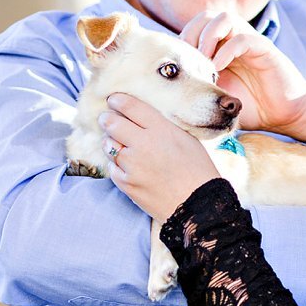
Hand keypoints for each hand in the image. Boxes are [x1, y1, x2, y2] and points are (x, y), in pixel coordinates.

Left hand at [100, 93, 219, 218]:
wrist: (199, 205)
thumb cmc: (198, 170)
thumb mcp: (187, 139)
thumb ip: (163, 126)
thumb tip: (142, 117)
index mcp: (161, 130)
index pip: (131, 107)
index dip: (118, 100)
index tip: (114, 99)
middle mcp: (144, 144)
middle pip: (113, 123)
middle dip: (107, 118)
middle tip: (106, 118)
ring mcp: (132, 165)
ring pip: (108, 145)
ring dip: (111, 141)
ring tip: (117, 141)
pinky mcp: (126, 184)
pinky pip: (112, 167)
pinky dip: (116, 164)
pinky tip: (124, 164)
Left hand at [180, 9, 305, 139]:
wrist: (282, 114)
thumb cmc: (248, 106)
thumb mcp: (214, 97)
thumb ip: (195, 88)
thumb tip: (166, 92)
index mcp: (219, 47)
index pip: (195, 27)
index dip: (182, 40)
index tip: (177, 65)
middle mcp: (233, 40)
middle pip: (206, 16)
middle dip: (191, 33)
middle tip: (186, 59)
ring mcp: (249, 42)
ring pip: (225, 18)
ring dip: (208, 36)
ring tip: (202, 60)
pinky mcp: (265, 49)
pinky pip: (244, 38)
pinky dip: (227, 50)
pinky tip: (218, 69)